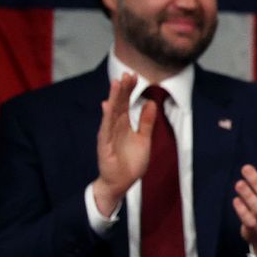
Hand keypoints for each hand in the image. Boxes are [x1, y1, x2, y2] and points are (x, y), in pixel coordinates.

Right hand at [92, 73, 154, 215]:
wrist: (122, 182)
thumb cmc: (131, 162)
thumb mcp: (144, 139)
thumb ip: (146, 122)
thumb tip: (151, 103)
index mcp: (124, 124)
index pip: (126, 103)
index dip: (129, 90)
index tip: (134, 76)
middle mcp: (115, 126)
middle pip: (118, 104)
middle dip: (122, 89)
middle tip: (127, 74)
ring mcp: (109, 135)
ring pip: (111, 113)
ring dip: (114, 98)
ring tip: (116, 83)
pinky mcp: (105, 145)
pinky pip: (106, 129)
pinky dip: (107, 117)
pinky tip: (108, 106)